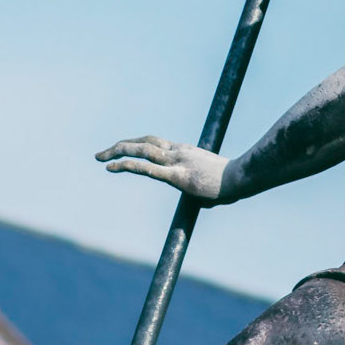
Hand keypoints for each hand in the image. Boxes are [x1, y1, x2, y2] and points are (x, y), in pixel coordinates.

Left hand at [96, 135, 229, 201]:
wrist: (244, 179)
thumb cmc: (234, 182)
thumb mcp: (214, 183)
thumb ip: (205, 190)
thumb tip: (205, 201)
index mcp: (185, 152)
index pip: (154, 143)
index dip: (135, 144)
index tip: (121, 150)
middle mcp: (178, 152)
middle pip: (144, 142)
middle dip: (120, 146)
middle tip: (101, 154)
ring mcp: (177, 163)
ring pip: (142, 151)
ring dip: (118, 151)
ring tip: (100, 158)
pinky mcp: (178, 177)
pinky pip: (148, 168)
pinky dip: (127, 165)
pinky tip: (111, 167)